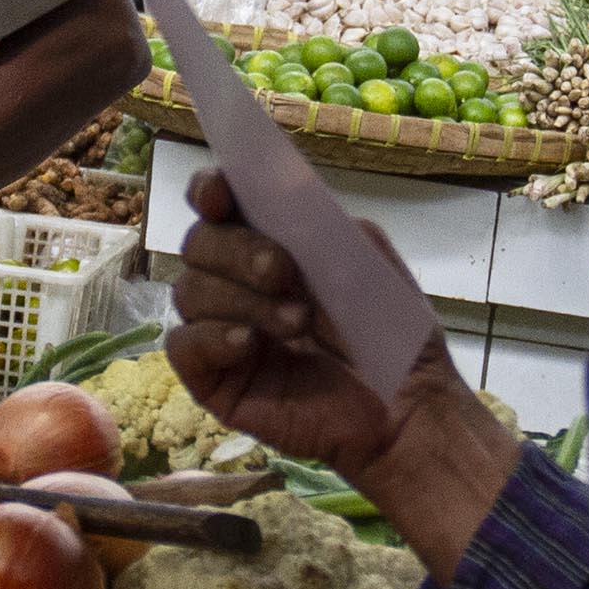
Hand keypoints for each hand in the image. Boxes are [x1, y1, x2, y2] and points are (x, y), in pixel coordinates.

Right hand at [166, 171, 514, 578]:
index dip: (209, 190)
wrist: (406, 406)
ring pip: (189, 291)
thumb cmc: (389, 330)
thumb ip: (315, 218)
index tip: (219, 193)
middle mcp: (237, 283)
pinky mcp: (214, 381)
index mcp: (269, 244)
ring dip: (243, 300)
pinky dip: (213, 336)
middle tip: (285, 274)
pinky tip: (250, 345)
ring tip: (298, 323)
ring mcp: (222, 331)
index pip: (217, 205)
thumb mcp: (362, 257)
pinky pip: (182, 346)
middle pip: (198, 244)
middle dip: (238, 251)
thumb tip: (271, 182)